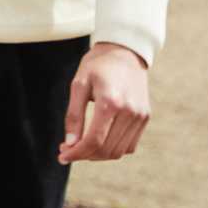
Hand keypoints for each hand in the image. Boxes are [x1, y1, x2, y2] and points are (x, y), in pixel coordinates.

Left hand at [60, 42, 151, 161]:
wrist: (124, 51)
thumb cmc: (97, 65)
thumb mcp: (79, 85)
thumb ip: (74, 116)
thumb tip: (70, 144)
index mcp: (110, 102)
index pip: (93, 141)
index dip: (76, 153)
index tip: (62, 156)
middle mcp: (129, 112)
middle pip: (106, 150)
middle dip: (84, 155)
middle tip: (68, 151)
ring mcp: (140, 116)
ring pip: (119, 151)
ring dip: (98, 155)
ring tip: (81, 147)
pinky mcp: (145, 117)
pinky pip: (129, 145)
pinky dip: (113, 149)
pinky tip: (99, 141)